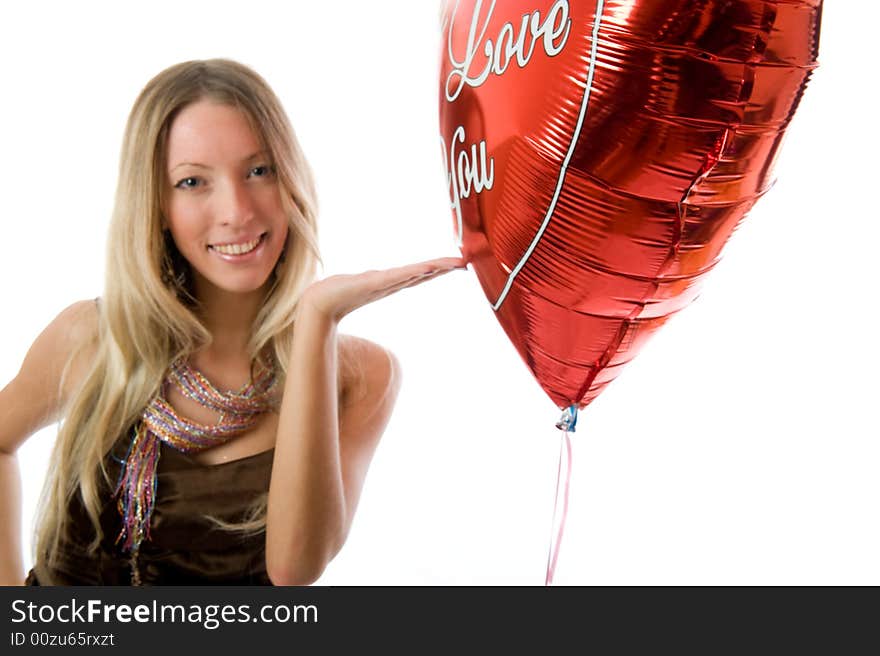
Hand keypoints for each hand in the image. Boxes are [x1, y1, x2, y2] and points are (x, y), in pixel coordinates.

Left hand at [298, 256, 466, 322]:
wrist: (320, 302)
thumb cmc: (338, 292)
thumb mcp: (360, 282)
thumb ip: (372, 280)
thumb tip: (377, 277)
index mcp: (391, 283)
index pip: (420, 274)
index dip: (439, 269)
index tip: (458, 263)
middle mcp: (392, 284)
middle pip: (423, 274)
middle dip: (443, 268)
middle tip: (464, 263)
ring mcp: (385, 284)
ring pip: (415, 275)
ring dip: (434, 269)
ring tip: (453, 264)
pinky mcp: (374, 283)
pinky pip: (398, 276)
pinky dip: (413, 273)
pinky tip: (424, 268)